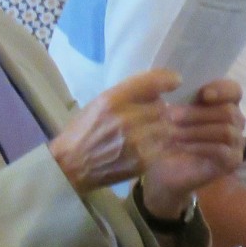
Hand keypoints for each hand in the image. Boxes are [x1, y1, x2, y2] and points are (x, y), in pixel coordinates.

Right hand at [49, 69, 179, 194]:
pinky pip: (163, 145)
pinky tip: (145, 146)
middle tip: (146, 117)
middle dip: (157, 110)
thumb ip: (127, 94)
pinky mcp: (144, 159)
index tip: (174, 82)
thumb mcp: (99, 103)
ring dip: (160, 128)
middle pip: (161, 106)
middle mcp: (127, 118)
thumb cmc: (83, 131)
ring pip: (165, 126)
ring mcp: (137, 140)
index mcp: (112, 100)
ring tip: (146, 133)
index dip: (167, 79)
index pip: (152, 82)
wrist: (71, 166)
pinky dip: (158, 144)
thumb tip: (159, 90)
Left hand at [138, 79, 245, 219]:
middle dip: (197, 114)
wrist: (159, 170)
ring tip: (172, 134)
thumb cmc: (163, 137)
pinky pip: (223, 150)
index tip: (203, 94)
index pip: (233, 90)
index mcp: (221, 104)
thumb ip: (170, 90)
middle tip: (170, 118)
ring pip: (226, 130)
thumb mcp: (162, 110)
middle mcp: (234, 121)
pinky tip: (181, 147)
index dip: (222, 89)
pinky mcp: (232, 161)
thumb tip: (175, 78)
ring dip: (196, 130)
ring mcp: (236, 142)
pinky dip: (201, 147)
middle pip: (228, 111)